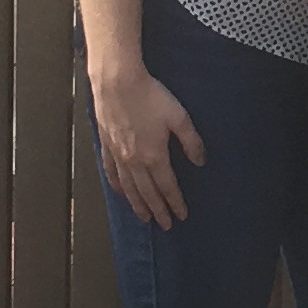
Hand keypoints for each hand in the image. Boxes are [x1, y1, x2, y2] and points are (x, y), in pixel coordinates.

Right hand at [90, 56, 206, 228]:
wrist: (117, 83)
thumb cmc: (150, 96)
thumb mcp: (179, 117)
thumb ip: (191, 141)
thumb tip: (200, 162)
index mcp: (154, 156)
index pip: (167, 186)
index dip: (175, 202)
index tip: (181, 215)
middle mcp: (135, 161)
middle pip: (148, 193)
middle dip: (158, 210)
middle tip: (165, 225)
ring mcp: (118, 155)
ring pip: (129, 188)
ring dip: (138, 205)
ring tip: (144, 218)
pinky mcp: (106, 146)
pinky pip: (111, 173)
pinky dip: (117, 187)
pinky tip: (120, 193)